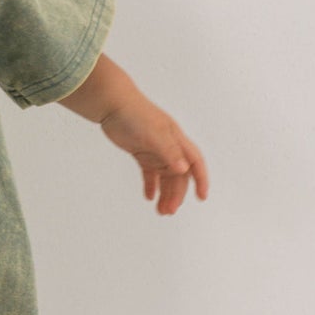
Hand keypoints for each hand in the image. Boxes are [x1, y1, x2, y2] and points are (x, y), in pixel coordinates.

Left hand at [99, 91, 208, 215]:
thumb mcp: (154, 134)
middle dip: (176, 194)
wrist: (112, 104)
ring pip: (165, 177)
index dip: (201, 179)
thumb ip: (169, 151)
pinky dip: (150, 185)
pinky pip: (150, 173)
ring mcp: (155, 150)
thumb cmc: (135, 114)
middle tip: (168, 211)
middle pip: (178, 175)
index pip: (195, 162)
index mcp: (176, 140)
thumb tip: (184, 169)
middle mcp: (169, 147)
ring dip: (165, 193)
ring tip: (160, 210)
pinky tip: (149, 197)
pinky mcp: (142, 152)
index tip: (201, 197)